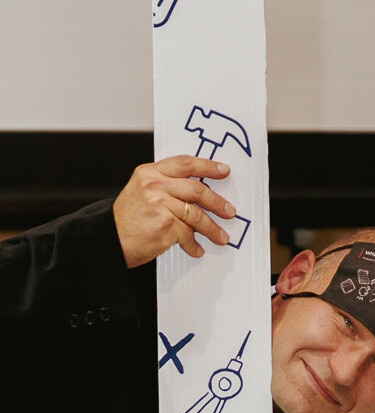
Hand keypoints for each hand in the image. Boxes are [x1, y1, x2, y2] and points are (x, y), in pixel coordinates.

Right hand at [112, 156, 233, 266]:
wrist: (107, 242)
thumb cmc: (126, 219)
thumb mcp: (140, 191)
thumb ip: (165, 184)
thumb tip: (199, 189)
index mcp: (149, 173)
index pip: (184, 163)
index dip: (207, 165)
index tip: (223, 171)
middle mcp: (154, 186)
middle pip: (197, 189)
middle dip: (217, 202)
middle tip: (229, 211)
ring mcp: (160, 206)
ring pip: (196, 215)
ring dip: (212, 228)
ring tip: (221, 236)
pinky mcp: (165, 226)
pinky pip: (187, 235)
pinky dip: (193, 245)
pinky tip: (196, 249)